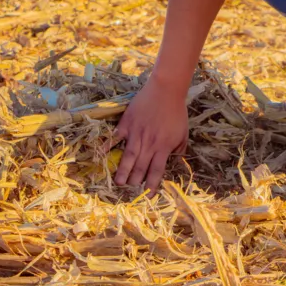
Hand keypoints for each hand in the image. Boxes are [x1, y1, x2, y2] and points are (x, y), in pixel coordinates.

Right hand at [107, 77, 187, 194]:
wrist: (166, 90)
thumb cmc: (176, 112)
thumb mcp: (183, 133)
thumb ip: (178, 150)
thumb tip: (173, 162)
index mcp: (163, 147)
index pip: (157, 170)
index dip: (152, 184)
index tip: (148, 194)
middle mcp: (149, 143)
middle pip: (140, 166)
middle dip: (135, 181)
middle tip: (130, 191)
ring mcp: (136, 133)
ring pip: (128, 156)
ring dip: (123, 171)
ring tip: (119, 182)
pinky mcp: (127, 123)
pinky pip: (116, 137)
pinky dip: (108, 146)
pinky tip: (102, 155)